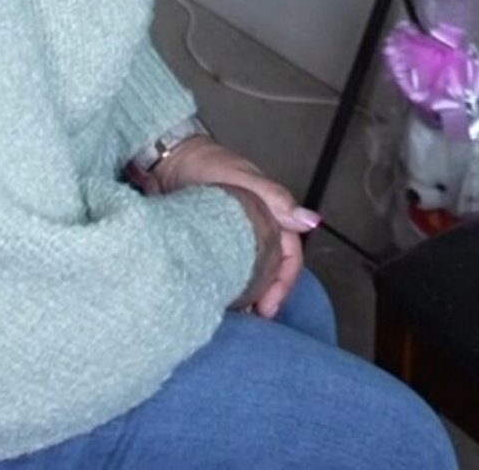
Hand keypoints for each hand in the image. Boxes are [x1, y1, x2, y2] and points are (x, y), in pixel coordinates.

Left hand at [152, 139, 319, 317]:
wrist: (167, 160)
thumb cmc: (205, 163)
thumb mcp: (241, 178)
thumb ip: (275, 198)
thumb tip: (311, 221)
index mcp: (271, 212)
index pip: (290, 254)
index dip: (284, 282)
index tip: (268, 307)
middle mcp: (256, 227)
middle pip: (273, 268)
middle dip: (268, 295)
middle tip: (253, 318)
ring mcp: (234, 238)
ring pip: (251, 272)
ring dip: (248, 294)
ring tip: (236, 315)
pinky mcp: (211, 246)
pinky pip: (226, 272)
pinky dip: (227, 289)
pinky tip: (217, 301)